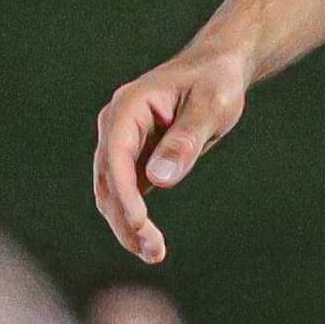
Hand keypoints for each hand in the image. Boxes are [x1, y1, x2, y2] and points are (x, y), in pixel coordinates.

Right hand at [91, 42, 254, 262]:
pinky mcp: (134, 159)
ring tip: (154, 254)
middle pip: (107, 179)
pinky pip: (126, 194)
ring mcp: (122, 144)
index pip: (116, 155)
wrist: (217, 69)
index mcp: (128, 107)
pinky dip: (134, 219)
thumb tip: (159, 180)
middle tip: (153, 251)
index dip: (124, 192)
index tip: (138, 222)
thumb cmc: (215, 82)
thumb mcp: (210, 106)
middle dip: (124, 218)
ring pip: (112, 192)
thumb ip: (185, 140)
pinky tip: (150, 244)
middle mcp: (116, 126)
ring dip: (126, 225)